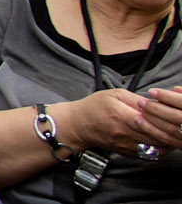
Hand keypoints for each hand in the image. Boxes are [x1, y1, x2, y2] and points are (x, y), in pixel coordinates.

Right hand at [61, 87, 181, 156]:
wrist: (78, 126)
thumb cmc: (94, 107)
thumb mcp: (113, 95)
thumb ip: (135, 99)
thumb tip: (155, 103)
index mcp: (119, 114)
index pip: (146, 120)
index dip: (163, 120)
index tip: (175, 117)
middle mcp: (123, 132)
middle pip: (154, 135)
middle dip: (170, 132)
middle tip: (181, 126)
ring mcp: (125, 145)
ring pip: (154, 147)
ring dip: (169, 142)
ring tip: (176, 134)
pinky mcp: (127, 153)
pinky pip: (149, 154)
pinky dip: (161, 149)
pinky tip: (166, 142)